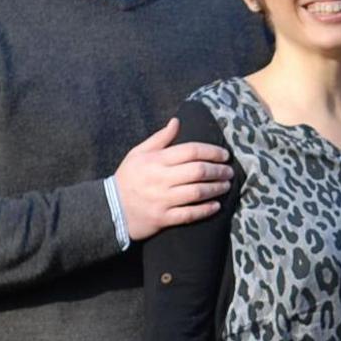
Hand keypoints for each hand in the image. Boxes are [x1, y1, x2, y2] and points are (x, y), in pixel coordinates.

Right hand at [114, 118, 233, 241]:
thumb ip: (160, 138)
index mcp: (155, 160)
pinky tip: (216, 205)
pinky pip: (189, 214)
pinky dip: (205, 210)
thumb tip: (177, 122)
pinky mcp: (163, 218)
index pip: (190, 151)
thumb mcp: (138, 153)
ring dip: (216, 189)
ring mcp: (162, 200)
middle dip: (218, 170)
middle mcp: (160, 179)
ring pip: (197, 192)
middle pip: (198, 171)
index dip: (212, 151)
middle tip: (229, 171)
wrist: (110, 209)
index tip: (224, 154)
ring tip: (227, 185)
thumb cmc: (128, 178)